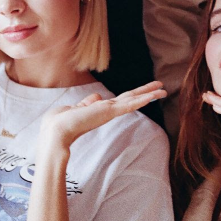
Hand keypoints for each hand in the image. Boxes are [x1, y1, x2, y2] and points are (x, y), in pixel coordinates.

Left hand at [38, 81, 166, 155]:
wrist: (57, 131)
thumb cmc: (62, 122)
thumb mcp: (76, 108)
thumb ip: (88, 103)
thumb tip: (96, 97)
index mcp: (100, 110)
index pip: (121, 100)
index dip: (134, 95)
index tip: (145, 91)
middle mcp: (107, 111)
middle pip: (131, 98)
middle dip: (146, 93)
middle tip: (162, 88)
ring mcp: (109, 112)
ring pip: (133, 101)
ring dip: (148, 95)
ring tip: (163, 90)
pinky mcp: (109, 112)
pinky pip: (129, 105)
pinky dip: (141, 100)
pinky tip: (152, 96)